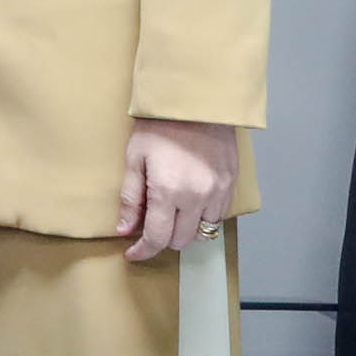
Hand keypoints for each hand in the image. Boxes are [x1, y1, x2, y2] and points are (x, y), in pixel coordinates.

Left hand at [117, 117, 238, 260]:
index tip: (133, 253)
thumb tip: (125, 229)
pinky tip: (190, 205)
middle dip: (162, 239)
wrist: (195, 102)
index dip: (143, 251)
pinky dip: (203, 218)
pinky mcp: (231, 185)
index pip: (157, 238)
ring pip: (202, 232)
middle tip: (149, 226)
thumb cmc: (159, 127)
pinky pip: (218, 216)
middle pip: (181, 240)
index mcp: (168, 192)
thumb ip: (130, 198)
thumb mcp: (135, 159)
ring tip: (171, 215)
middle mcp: (196, 198)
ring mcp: (217, 192)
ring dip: (185, 231)